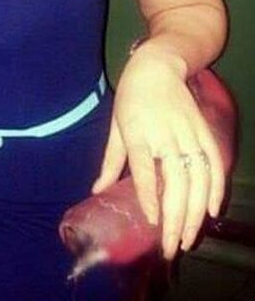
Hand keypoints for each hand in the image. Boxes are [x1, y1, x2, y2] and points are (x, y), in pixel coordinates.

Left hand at [90, 51, 224, 260]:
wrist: (157, 66)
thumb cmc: (131, 97)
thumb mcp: (116, 126)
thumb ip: (110, 161)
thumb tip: (97, 190)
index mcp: (138, 133)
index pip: (145, 168)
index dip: (150, 195)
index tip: (152, 219)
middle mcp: (164, 134)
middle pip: (175, 181)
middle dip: (175, 218)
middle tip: (171, 246)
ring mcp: (186, 132)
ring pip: (197, 178)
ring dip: (195, 211)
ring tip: (188, 236)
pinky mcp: (202, 130)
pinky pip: (214, 162)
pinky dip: (215, 187)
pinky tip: (211, 209)